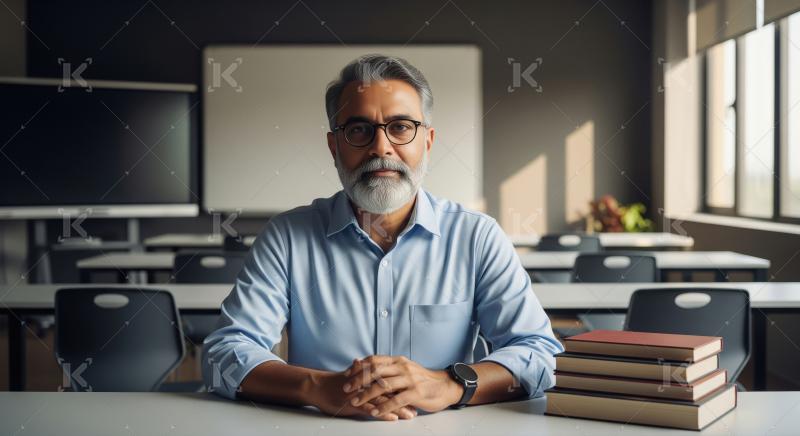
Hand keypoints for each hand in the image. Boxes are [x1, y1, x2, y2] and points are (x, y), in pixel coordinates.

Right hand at [314, 369, 417, 420]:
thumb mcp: (348, 375)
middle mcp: (366, 383)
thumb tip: (360, 362)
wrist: (316, 386)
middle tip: (418, 406)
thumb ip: (358, 370)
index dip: (403, 387)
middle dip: (405, 399)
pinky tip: (392, 417)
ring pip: (383, 400)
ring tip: (410, 414)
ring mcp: (360, 393)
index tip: (415, 393)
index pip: (390, 380)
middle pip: (391, 390)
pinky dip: (382, 412)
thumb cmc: (332, 383)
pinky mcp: (353, 403)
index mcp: (367, 375)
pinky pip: (370, 408)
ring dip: (398, 408)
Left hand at [343, 355, 463, 417]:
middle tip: (346, 389)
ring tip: (355, 402)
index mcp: (398, 361)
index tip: (346, 374)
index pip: (374, 360)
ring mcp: (409, 379)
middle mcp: (402, 367)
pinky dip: (383, 406)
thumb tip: (367, 366)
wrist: (445, 386)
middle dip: (358, 380)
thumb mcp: (405, 369)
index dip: (359, 367)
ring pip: (383, 385)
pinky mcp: (416, 393)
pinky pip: (396, 400)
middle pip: (375, 371)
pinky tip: (374, 411)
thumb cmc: (422, 379)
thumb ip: (388, 369)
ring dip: (366, 394)